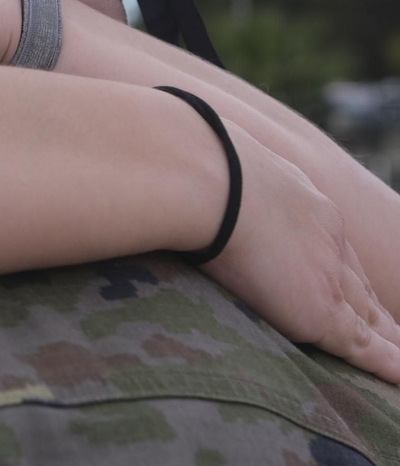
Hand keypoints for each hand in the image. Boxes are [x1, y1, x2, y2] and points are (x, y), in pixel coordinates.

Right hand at [199, 123, 399, 381]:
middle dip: (372, 307)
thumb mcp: (206, 167)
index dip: (342, 271)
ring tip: (393, 353)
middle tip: (387, 328)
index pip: (331, 248)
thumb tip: (155, 173)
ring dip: (385, 336)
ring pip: (371, 318)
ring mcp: (329, 276)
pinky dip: (388, 364)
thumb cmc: (190, 167)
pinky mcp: (322, 312)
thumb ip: (198, 181)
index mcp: (303, 204)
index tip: (346, 284)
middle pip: (359, 285)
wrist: (209, 178)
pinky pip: (367, 349)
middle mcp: (327, 240)